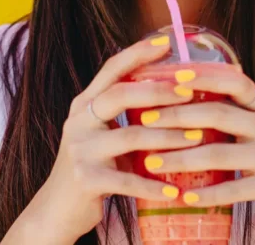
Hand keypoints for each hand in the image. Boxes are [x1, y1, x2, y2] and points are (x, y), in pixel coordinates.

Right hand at [5, 38, 203, 244]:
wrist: (56, 210)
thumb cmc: (90, 168)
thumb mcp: (100, 135)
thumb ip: (121, 114)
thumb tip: (169, 92)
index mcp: (84, 105)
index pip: (111, 70)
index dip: (138, 54)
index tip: (167, 42)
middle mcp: (78, 122)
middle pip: (120, 95)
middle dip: (159, 91)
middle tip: (190, 92)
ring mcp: (80, 150)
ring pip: (131, 136)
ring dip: (169, 137)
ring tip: (198, 138)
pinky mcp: (86, 180)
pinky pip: (128, 180)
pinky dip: (154, 185)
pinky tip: (176, 189)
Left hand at [139, 69, 254, 240]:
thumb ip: (232, 111)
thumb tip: (183, 92)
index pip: (234, 81)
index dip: (204, 76)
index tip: (173, 75)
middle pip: (218, 114)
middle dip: (178, 116)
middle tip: (145, 118)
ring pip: (220, 154)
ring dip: (181, 159)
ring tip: (151, 163)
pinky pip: (235, 190)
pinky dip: (208, 194)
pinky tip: (184, 196)